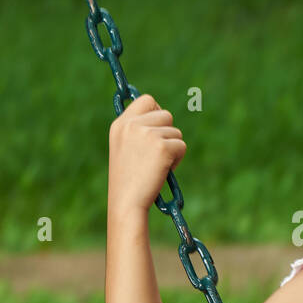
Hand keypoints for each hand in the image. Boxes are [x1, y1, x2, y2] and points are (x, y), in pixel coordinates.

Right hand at [108, 93, 186, 213]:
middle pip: (166, 115)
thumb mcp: (125, 149)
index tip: (157, 128)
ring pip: (176, 132)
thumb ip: (138, 131)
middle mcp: (132, 125)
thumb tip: (161, 115)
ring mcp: (147, 134)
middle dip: (167, 134)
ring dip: (173, 148)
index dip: (156, 112)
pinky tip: (163, 171)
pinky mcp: (162, 147)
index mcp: (120, 124)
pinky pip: (181, 146)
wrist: (127, 202)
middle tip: (157, 155)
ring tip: (157, 166)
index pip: (146, 100)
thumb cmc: (128, 181)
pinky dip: (177, 159)